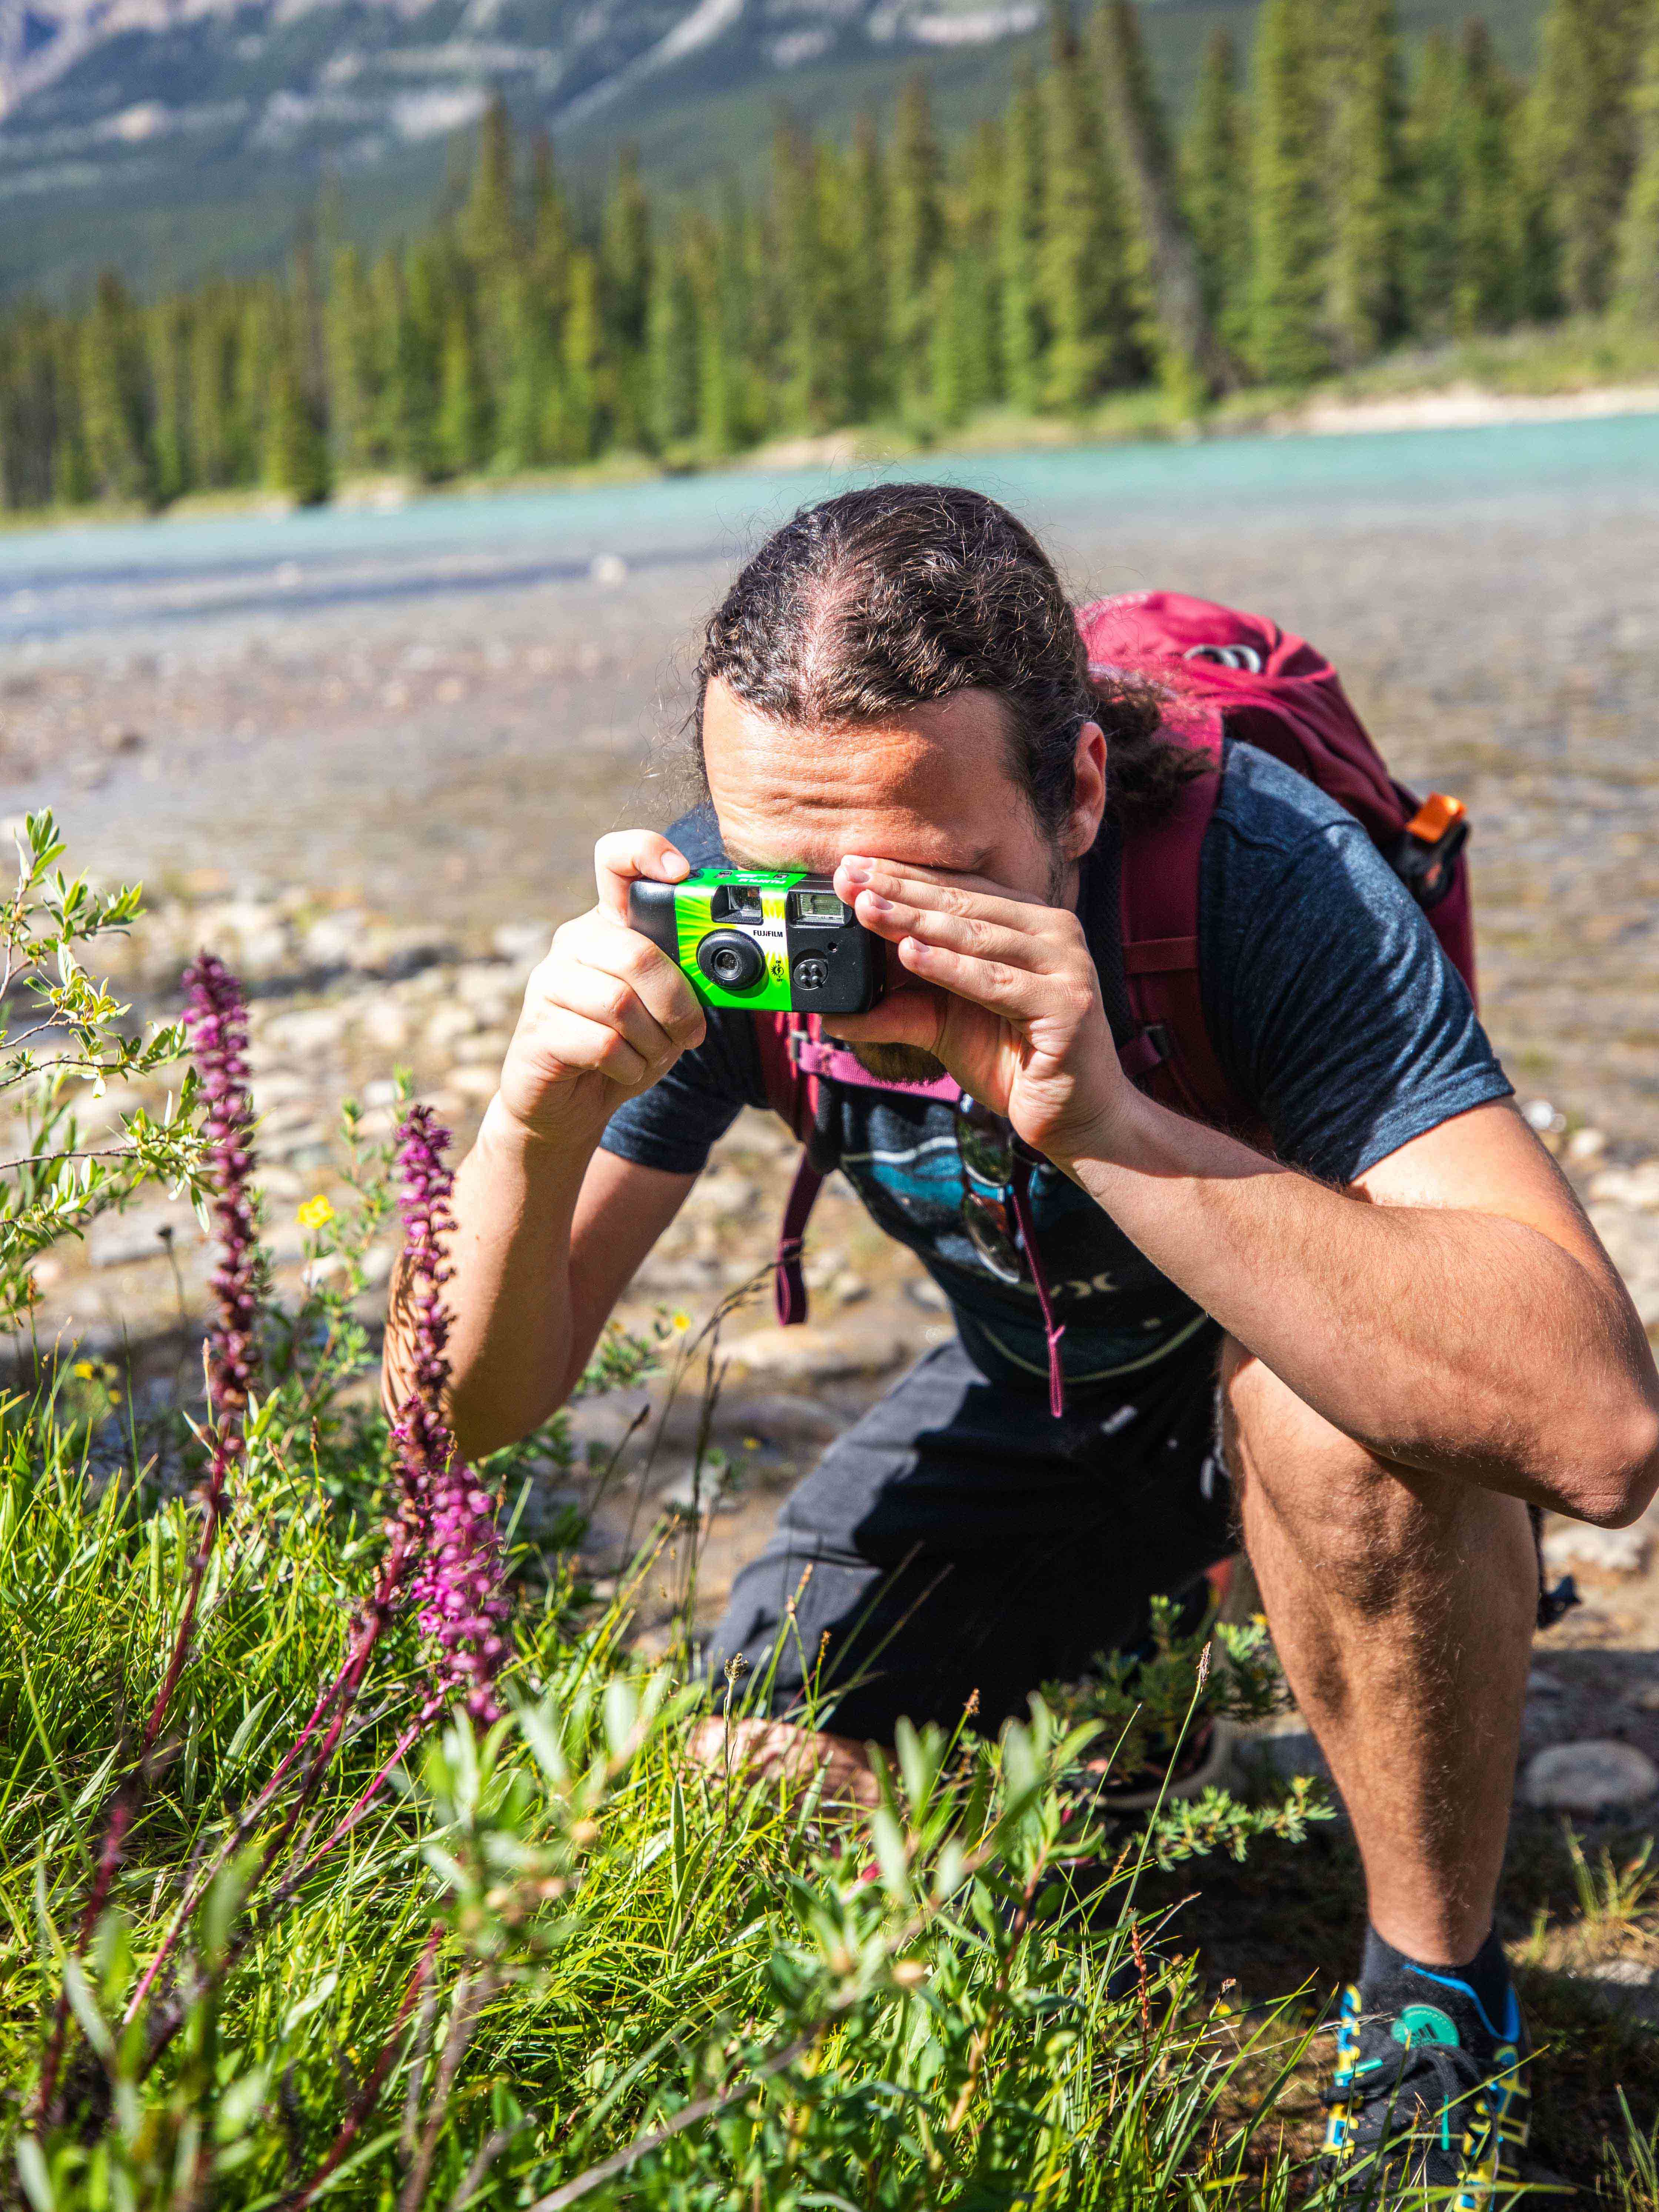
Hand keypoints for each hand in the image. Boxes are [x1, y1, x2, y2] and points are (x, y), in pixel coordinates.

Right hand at [493, 831, 705, 1148]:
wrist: (566, 1106)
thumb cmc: (621, 1049)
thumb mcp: (663, 1009)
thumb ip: (684, 982)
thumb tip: (724, 974)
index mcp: (608, 926)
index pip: (615, 863)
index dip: (645, 852)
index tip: (681, 872)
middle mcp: (574, 944)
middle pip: (637, 954)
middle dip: (677, 1003)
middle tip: (689, 1033)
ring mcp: (549, 984)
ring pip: (621, 1004)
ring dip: (654, 1042)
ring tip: (650, 1055)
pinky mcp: (538, 1029)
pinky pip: (603, 1043)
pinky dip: (629, 1067)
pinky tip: (622, 1071)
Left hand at [825, 856, 1131, 1167]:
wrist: (1076, 1119)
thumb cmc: (1014, 1064)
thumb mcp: (945, 1025)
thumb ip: (898, 1008)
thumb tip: (832, 1012)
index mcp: (1029, 925)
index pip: (958, 891)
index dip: (902, 876)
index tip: (849, 867)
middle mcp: (1054, 934)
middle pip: (964, 905)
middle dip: (899, 890)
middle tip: (847, 878)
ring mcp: (1067, 967)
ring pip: (978, 937)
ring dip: (915, 920)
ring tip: (866, 908)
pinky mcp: (1067, 1007)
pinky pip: (997, 983)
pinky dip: (951, 968)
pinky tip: (909, 954)